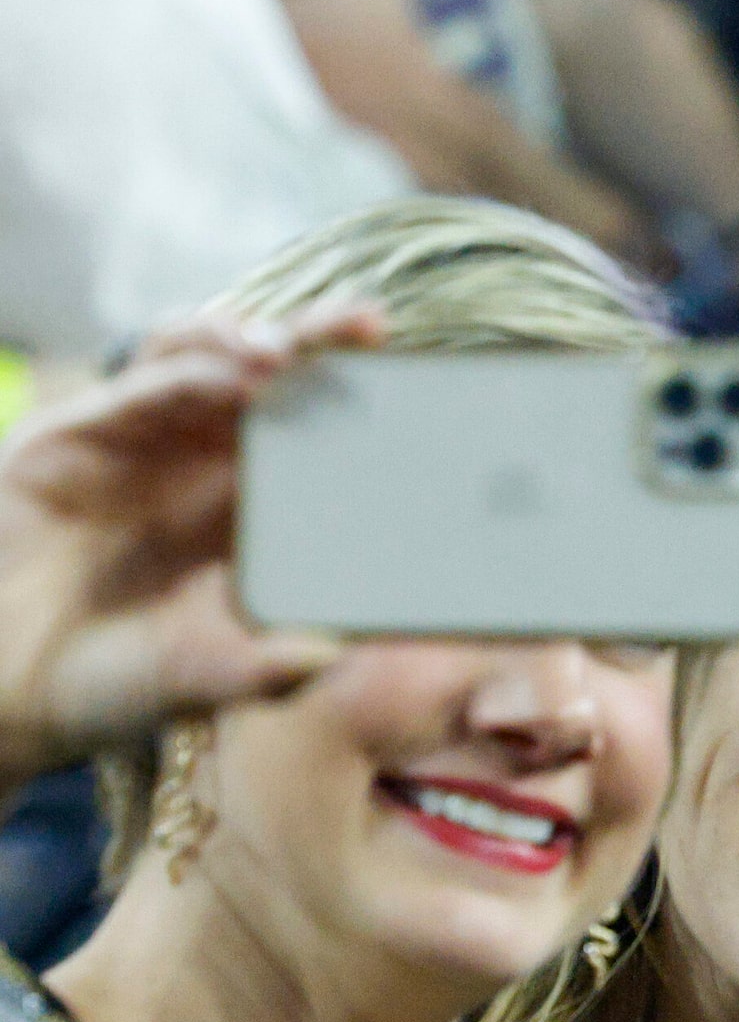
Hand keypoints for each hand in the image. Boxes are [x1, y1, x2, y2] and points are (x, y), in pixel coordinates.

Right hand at [0, 310, 380, 784]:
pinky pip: (139, 386)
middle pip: (269, 377)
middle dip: (319, 341)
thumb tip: (331, 653)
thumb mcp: (205, 678)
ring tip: (294, 349)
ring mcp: (138, 442)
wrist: (4, 696)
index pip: (314, 430)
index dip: (356, 399)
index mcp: (247, 506)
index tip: (414, 382)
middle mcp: (198, 462)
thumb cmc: (114, 686)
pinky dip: (190, 368)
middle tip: (371, 325)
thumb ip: (267, 666)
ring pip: (205, 358)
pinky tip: (232, 371)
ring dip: (252, 339)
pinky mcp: (71, 436)